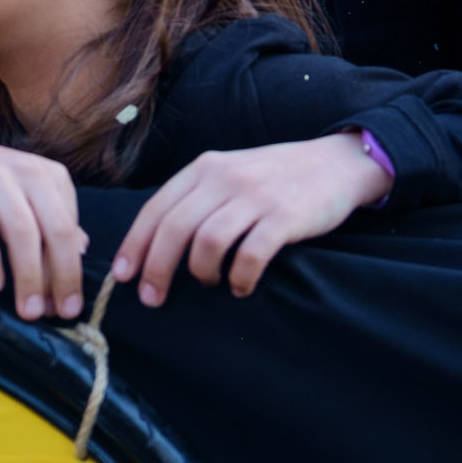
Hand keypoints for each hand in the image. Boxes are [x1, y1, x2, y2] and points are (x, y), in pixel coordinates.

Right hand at [0, 123, 86, 321]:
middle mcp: (30, 173)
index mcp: (52, 178)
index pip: (70, 230)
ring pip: (22, 231)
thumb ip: (54, 220)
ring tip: (29, 310)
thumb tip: (83, 250)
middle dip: (62, 275)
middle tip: (59, 314)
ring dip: (29, 275)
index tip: (69, 307)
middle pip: (56, 229)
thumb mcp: (28, 197)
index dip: (73, 271)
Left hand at [112, 132, 391, 302]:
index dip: (135, 245)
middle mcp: (225, 178)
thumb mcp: (231, 172)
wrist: (337, 163)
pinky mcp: (284, 217)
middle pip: (175, 229)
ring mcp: (255, 196)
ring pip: (207, 243)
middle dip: (157, 269)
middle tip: (153, 299)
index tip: (124, 276)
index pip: (156, 208)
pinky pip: (249, 256)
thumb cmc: (277, 177)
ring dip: (201, 273)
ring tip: (211, 282)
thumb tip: (156, 243)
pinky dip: (239, 279)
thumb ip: (198, 197)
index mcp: (206, 167)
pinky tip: (241, 286)